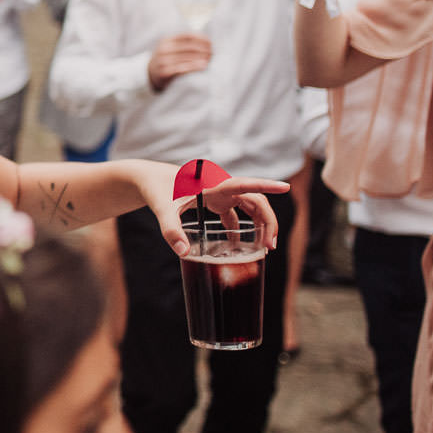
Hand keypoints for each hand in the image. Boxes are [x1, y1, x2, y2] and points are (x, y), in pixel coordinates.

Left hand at [128, 163, 288, 256]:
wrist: (146, 178)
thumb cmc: (156, 188)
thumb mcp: (162, 209)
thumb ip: (171, 230)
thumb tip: (183, 253)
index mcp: (213, 184)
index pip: (245, 183)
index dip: (266, 185)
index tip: (285, 187)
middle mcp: (220, 186)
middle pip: (254, 200)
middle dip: (268, 220)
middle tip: (270, 246)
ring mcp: (218, 192)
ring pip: (248, 206)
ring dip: (258, 224)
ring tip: (264, 248)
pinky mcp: (213, 199)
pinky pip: (234, 212)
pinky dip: (240, 227)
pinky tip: (239, 245)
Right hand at [147, 34, 210, 91]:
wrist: (150, 73)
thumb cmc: (167, 59)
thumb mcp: (172, 48)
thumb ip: (185, 44)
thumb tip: (207, 41)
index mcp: (167, 40)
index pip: (187, 36)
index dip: (200, 38)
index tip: (211, 43)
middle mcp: (164, 48)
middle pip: (188, 47)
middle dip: (202, 49)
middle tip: (212, 53)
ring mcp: (163, 60)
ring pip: (186, 57)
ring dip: (200, 58)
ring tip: (210, 59)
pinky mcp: (164, 71)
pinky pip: (181, 68)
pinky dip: (193, 67)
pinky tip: (202, 66)